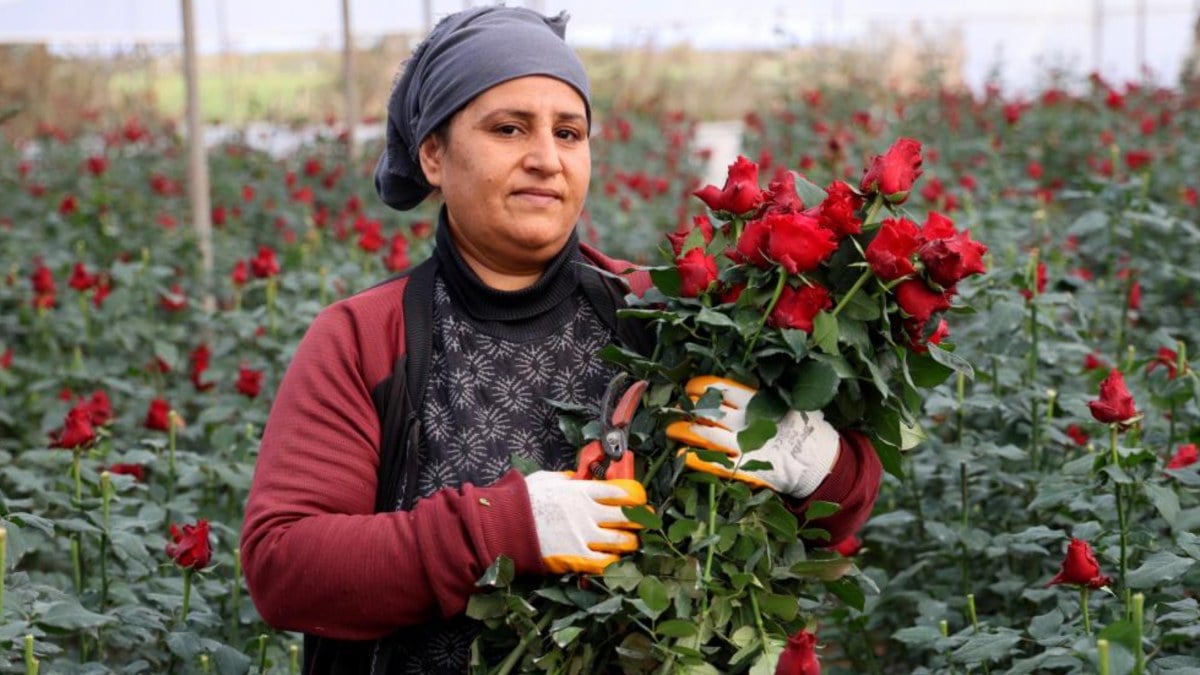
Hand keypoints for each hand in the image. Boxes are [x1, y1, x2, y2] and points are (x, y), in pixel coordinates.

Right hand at [524, 471, 646, 574]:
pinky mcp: (576, 556)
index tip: (640, 499)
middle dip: (640, 520)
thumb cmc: (522, 500)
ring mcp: (583, 535)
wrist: (503, 525)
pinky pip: (604, 561)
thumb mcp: (545, 479)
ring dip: (630, 542)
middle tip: (646, 522)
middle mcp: (587, 512)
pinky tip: (616, 560)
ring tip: (632, 542)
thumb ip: (566, 478)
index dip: (635, 496)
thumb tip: (576, 478)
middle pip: (626, 516)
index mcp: (581, 491)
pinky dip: (614, 561)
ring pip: (621, 540)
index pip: (619, 492)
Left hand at [666, 376, 840, 498]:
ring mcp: (744, 446)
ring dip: (683, 431)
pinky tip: (681, 456)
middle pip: (707, 410)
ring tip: (670, 430)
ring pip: (705, 435)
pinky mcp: (744, 469)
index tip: (689, 387)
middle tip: (673, 408)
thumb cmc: (802, 427)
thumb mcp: (787, 402)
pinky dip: (694, 459)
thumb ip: (762, 394)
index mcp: (757, 402)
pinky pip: (713, 464)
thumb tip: (736, 383)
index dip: (700, 386)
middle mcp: (747, 421)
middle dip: (686, 408)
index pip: (721, 388)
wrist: (818, 461)